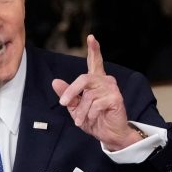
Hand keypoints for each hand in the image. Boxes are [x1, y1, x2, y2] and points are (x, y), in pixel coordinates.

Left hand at [51, 34, 143, 150]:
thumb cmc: (94, 120)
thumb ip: (67, 95)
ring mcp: (112, 89)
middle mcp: (105, 81)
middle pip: (84, 78)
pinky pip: (96, 104)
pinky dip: (90, 114)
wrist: (109, 135)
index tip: (91, 37)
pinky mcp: (116, 98)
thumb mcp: (76, 107)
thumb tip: (55, 81)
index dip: (94, 49)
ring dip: (81, 111)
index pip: (95, 62)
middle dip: (71, 91)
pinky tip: (92, 119)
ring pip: (89, 96)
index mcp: (96, 81)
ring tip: (81, 120)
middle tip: (63, 103)